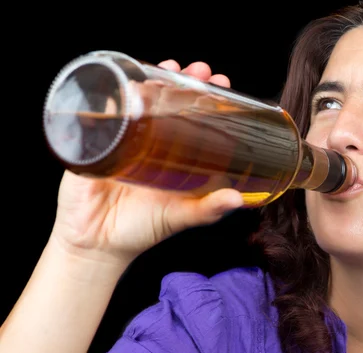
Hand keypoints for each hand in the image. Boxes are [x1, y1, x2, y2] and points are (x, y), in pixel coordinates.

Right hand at [50, 60, 243, 270]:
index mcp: (172, 154)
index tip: (223, 85)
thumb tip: (238, 199)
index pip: (193, 116)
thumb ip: (207, 209)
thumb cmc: (142, 229)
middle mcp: (149, 142)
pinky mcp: (95, 143)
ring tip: (173, 69)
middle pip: (168, 101)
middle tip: (202, 71)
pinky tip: (127, 82)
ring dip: (155, 79)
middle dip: (186, 82)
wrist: (96, 245)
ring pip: (139, 99)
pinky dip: (115, 94)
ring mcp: (122, 138)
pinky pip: (103, 112)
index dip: (207, 99)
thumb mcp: (180, 217)